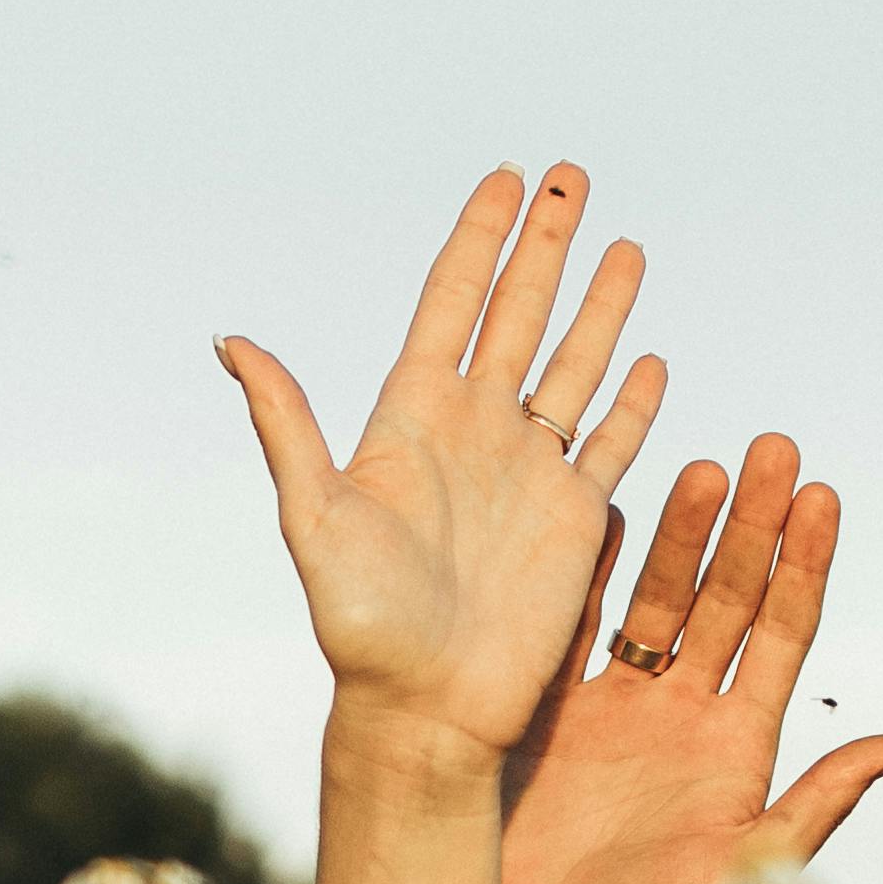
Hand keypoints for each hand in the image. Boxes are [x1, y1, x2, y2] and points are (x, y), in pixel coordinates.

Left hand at [220, 165, 668, 766]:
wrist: (422, 708)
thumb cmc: (359, 625)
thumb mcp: (313, 518)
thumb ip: (288, 427)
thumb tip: (232, 342)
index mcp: (412, 417)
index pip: (453, 304)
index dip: (480, 240)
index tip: (507, 179)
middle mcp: (474, 431)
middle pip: (520, 315)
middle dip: (546, 245)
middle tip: (572, 175)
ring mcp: (527, 471)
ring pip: (574, 366)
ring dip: (600, 308)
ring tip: (624, 245)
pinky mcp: (573, 519)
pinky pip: (611, 444)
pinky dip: (634, 401)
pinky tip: (650, 357)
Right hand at [499, 438, 882, 883]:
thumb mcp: (745, 871)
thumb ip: (815, 804)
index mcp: (738, 746)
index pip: (781, 635)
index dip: (804, 565)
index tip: (823, 496)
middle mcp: (684, 715)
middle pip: (726, 599)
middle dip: (753, 525)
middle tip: (775, 446)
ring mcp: (618, 709)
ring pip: (655, 598)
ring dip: (683, 533)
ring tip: (708, 464)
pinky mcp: (552, 714)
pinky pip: (576, 624)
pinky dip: (590, 568)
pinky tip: (604, 507)